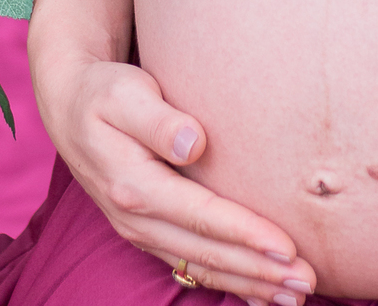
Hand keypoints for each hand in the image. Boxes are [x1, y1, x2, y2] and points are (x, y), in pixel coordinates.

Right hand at [40, 55, 315, 303]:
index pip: (200, 216)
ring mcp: (140, 230)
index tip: (286, 246)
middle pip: (205, 252)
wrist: (71, 107)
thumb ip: (156, 119)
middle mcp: (136, 218)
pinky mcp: (148, 231)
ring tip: (294, 296)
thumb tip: (193, 142)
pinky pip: (190, 264)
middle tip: (306, 281)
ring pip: (200, 266)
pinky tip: (258, 291)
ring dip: (248, 283)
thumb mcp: (123, 93)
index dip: (245, 234)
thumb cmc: (104, 91)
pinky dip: (226, 280)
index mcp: (133, 185)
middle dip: (258, 271)